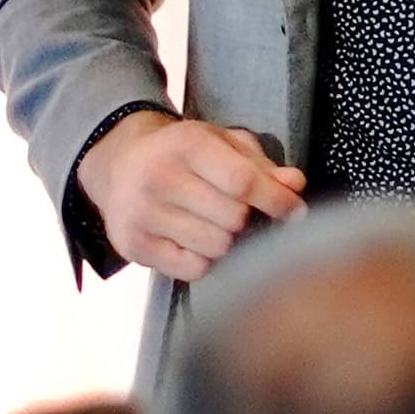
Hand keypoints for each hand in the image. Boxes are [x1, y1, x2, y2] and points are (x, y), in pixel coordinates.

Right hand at [78, 113, 306, 283]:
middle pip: (233, 220)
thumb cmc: (182, 153)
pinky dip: (203, 260)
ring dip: (226, 241)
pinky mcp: (132, 244)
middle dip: (245, 219)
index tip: (295, 212)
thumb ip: (261, 165)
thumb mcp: (222, 144)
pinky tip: (192, 240)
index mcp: (186, 144)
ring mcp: (142, 213)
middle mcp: (159, 177)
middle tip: (235, 211)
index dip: (277, 201)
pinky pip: (193, 269)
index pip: (243, 182)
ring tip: (212, 224)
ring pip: (216, 248)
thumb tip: (295, 185)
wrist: (119, 162)